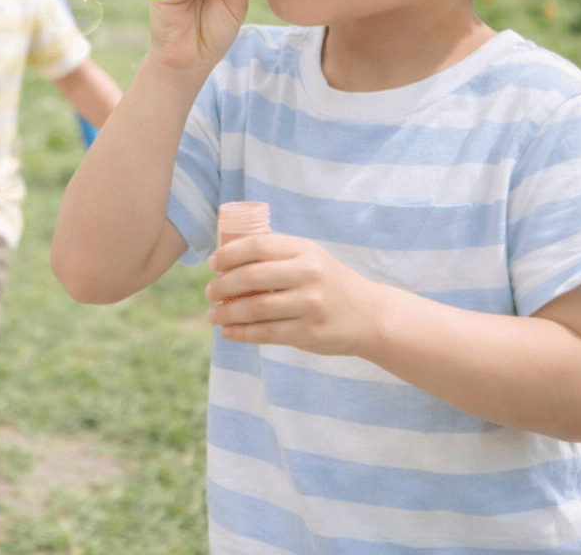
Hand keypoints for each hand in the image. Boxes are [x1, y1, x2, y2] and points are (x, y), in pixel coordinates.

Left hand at [204, 233, 384, 356]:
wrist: (371, 316)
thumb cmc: (331, 283)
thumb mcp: (312, 257)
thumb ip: (278, 253)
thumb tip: (229, 248)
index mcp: (305, 250)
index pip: (257, 246)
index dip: (228, 255)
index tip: (212, 265)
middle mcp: (308, 275)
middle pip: (251, 277)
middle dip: (222, 286)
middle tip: (209, 292)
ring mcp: (310, 305)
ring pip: (255, 309)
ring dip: (226, 312)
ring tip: (212, 314)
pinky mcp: (309, 333)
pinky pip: (266, 333)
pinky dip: (241, 333)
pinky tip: (228, 332)